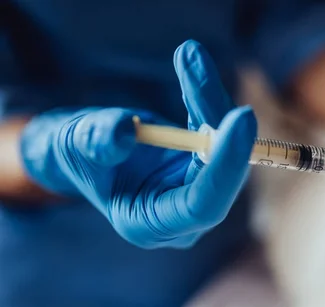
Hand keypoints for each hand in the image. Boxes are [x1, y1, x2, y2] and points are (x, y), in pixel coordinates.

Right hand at [20, 40, 256, 248]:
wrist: (87, 152)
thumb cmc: (79, 155)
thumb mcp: (76, 146)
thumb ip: (96, 142)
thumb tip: (125, 130)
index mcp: (149, 225)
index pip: (202, 204)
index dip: (224, 165)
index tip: (240, 117)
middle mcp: (182, 216)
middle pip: (220, 173)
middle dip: (215, 118)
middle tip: (205, 71)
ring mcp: (197, 192)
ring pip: (222, 148)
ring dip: (210, 100)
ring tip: (190, 56)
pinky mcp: (204, 168)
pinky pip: (216, 133)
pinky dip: (206, 98)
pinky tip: (192, 65)